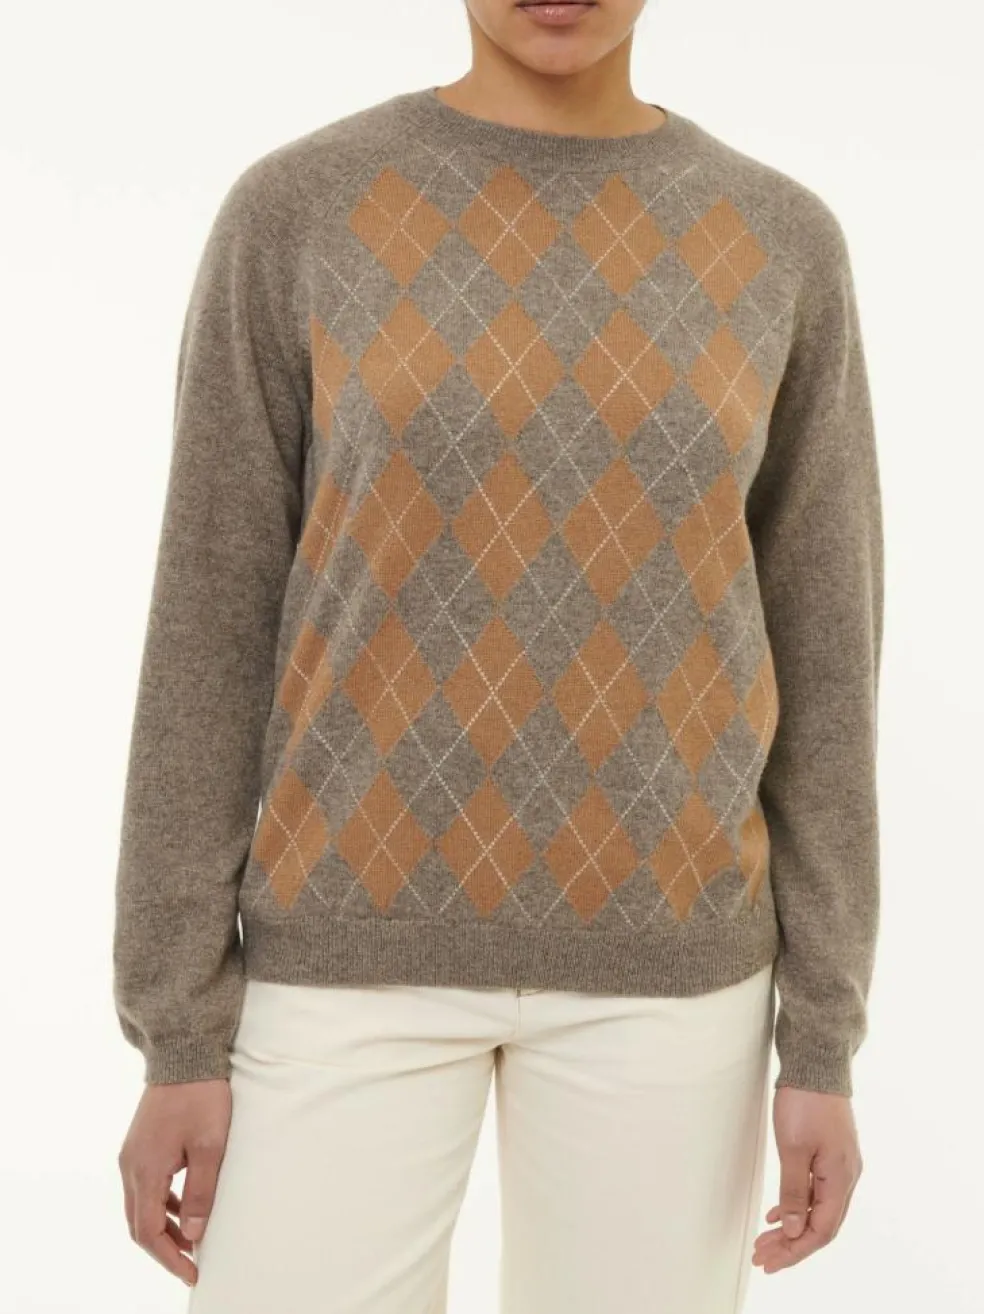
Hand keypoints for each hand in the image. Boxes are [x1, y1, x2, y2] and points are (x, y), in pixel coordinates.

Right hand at [118, 1078, 231, 1286]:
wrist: (184, 1054)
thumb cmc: (201, 1097)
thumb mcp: (209, 1145)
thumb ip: (200, 1191)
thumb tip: (195, 1233)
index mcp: (144, 1170)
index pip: (147, 1231)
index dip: (169, 1257)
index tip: (192, 1272)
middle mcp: (130, 1166)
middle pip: (138, 1224)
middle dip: (164, 1248)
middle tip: (191, 1264)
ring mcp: (132, 1155)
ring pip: (141, 1206)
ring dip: (164, 1227)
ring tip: (193, 1240)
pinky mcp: (140, 1145)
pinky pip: (146, 1186)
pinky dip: (163, 1205)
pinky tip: (184, 1207)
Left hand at [752, 1085, 862, 1273]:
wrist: (816, 1063)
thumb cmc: (805, 1102)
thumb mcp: (793, 1148)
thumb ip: (795, 1191)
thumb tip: (795, 1230)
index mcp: (841, 1179)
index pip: (821, 1230)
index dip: (795, 1251)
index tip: (770, 1262)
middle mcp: (847, 1176)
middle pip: (821, 1224)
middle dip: (791, 1244)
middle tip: (762, 1257)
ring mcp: (840, 1165)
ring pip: (817, 1208)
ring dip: (792, 1226)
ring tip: (765, 1241)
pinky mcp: (831, 1153)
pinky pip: (817, 1191)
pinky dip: (797, 1205)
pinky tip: (778, 1213)